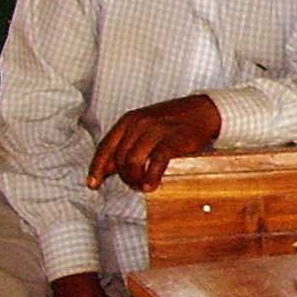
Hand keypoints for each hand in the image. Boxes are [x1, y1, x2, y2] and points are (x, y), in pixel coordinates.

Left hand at [87, 94, 220, 192]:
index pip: (106, 147)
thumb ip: (126, 144)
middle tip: (134, 185)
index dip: (97, 168)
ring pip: (133, 162)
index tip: (93, 184)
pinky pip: (155, 162)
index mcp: (129, 120)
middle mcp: (139, 123)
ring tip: (142, 186)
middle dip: (124, 177)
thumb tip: (105, 169)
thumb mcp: (144, 126)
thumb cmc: (173, 121)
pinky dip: (150, 177)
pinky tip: (150, 185)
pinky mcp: (173, 140)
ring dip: (135, 179)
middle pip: (120, 158)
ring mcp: (155, 131)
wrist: (203, 111)